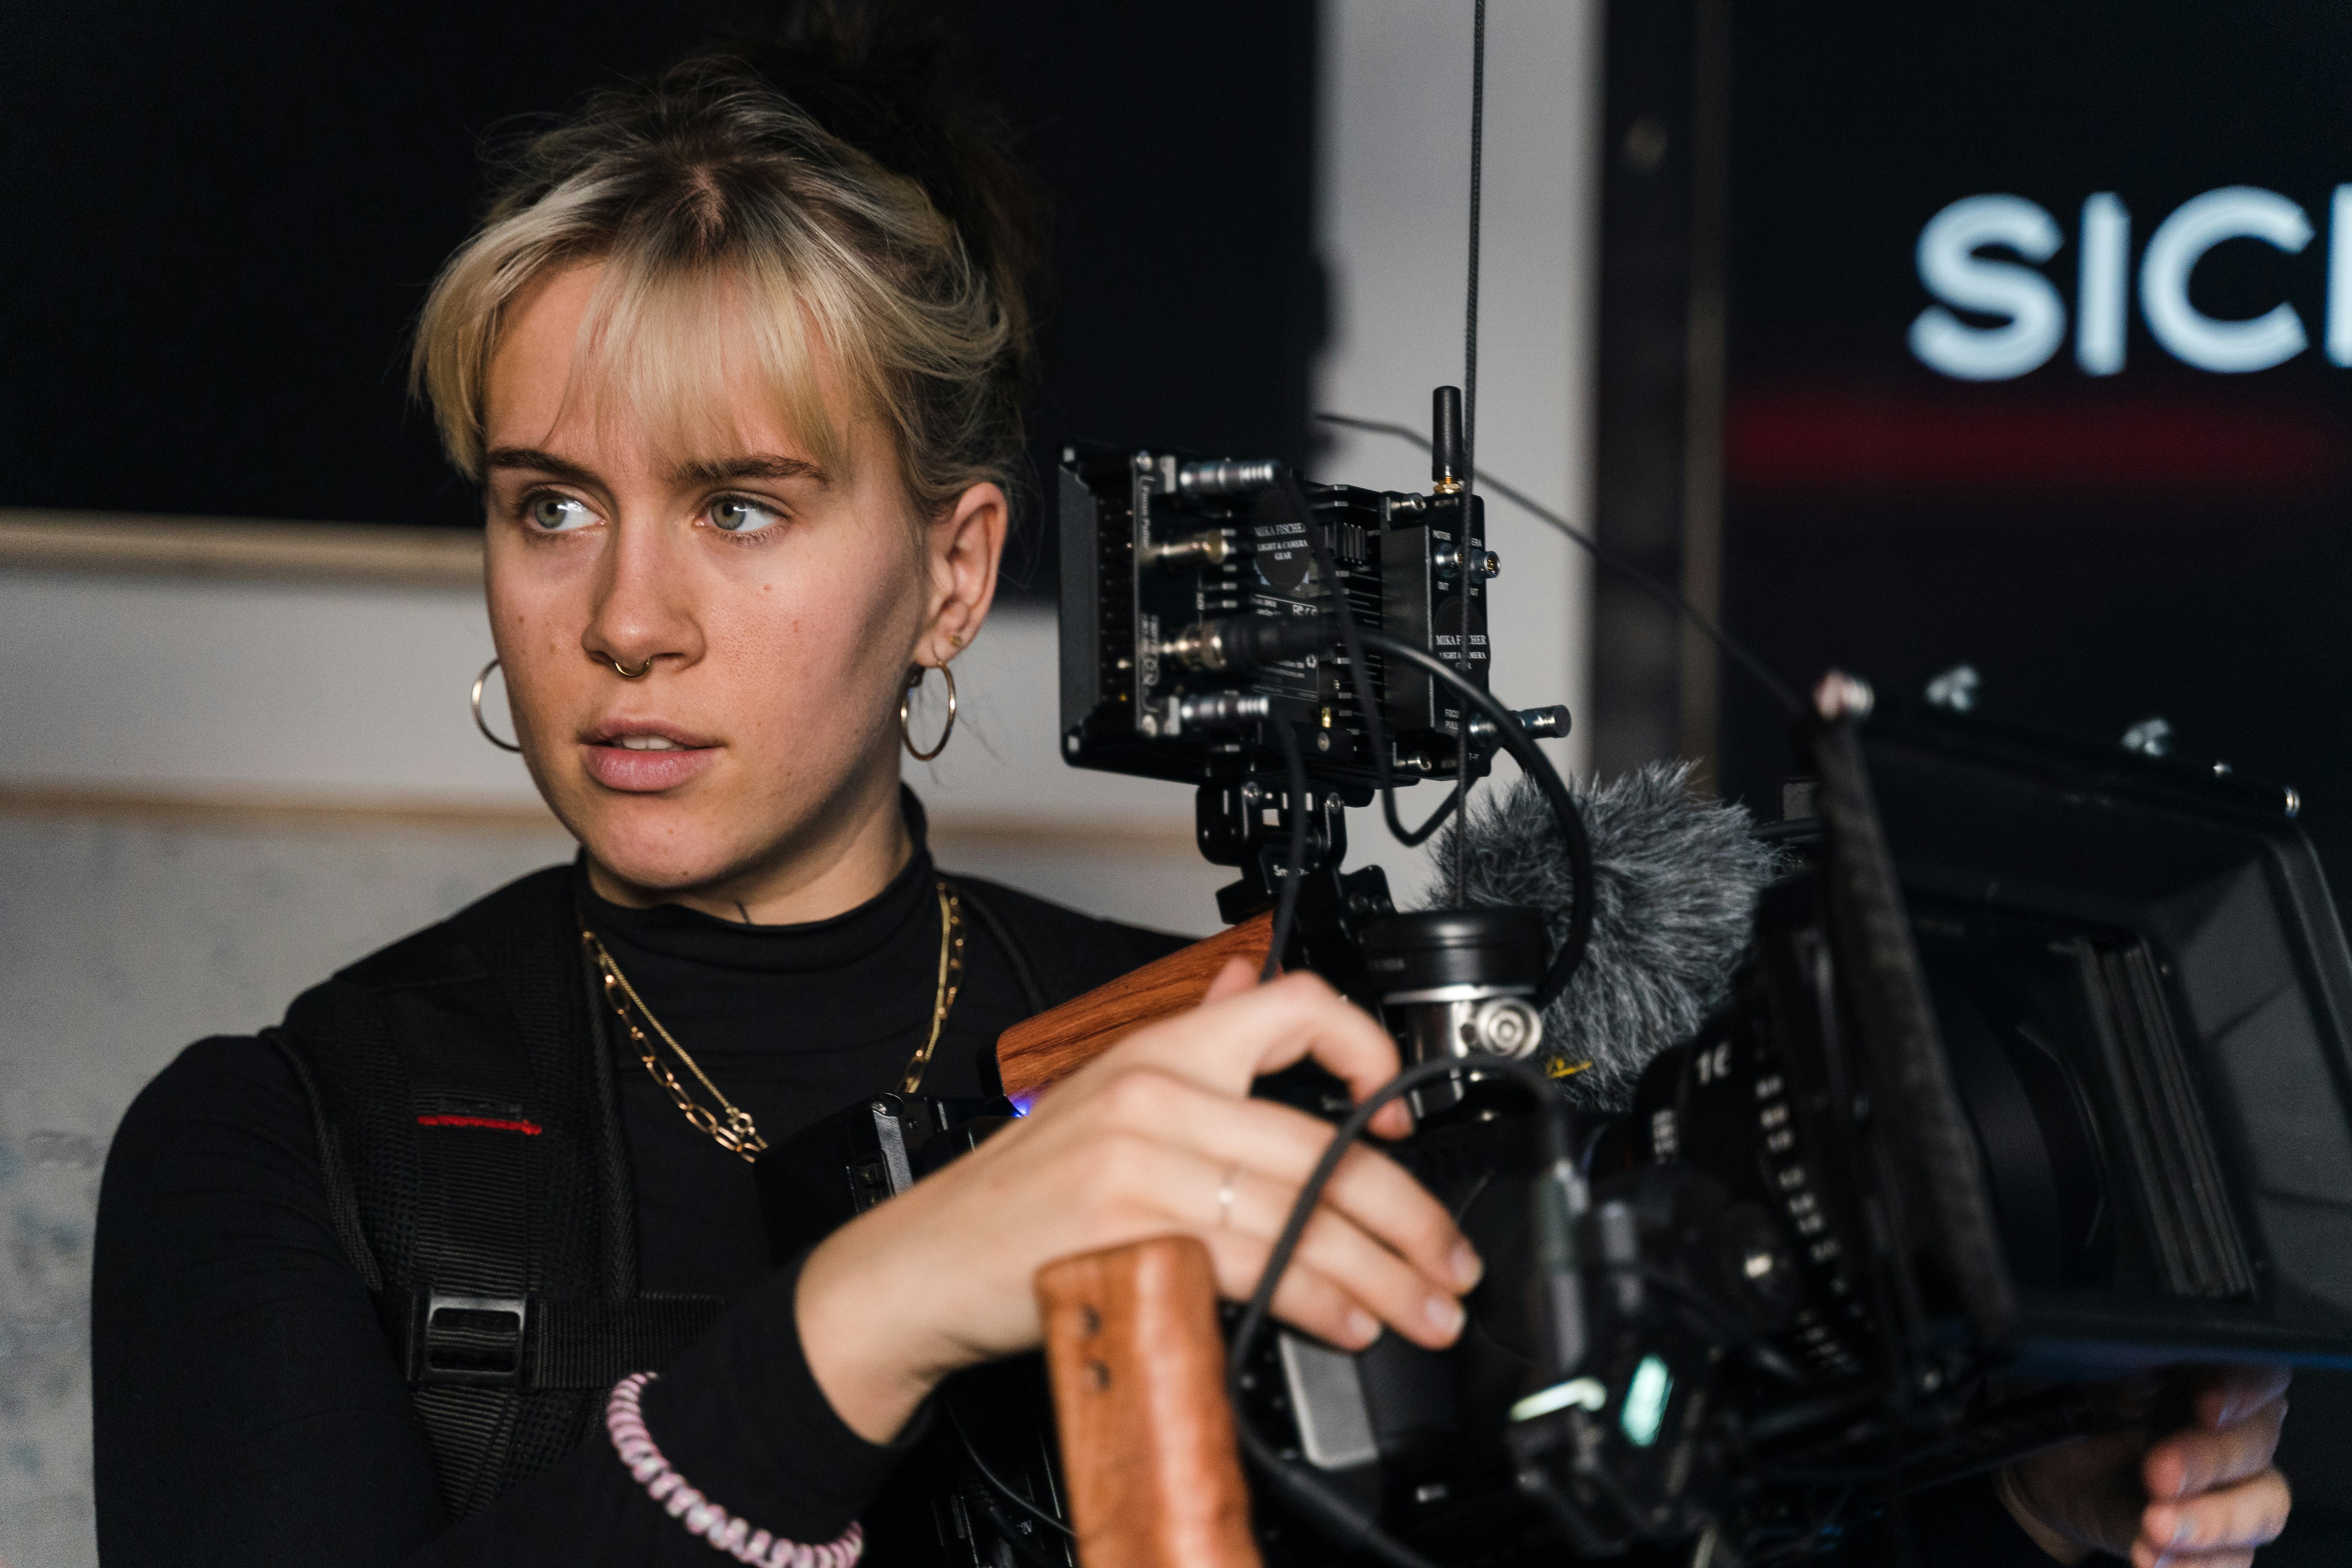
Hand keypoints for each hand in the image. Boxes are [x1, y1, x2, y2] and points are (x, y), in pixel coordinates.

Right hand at [795, 961, 1479, 1441]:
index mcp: (1162, 1052)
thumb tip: (1250, 986)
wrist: (924, 1263)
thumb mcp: (1108, 1091)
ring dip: (1383, 1275)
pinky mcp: (1130, 1238)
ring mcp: (1142, 1169)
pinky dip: (1314, 1302)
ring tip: (1422, 1311)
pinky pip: (1252, 1268)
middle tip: (1451, 1259)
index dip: (1369, 1052)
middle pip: (1323, 1148)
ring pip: (1300, 1216)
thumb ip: (1194, 1040)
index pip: (1292, 1007)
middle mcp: (1157, 1098)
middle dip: (1410, 1217)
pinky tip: (1347, 1322)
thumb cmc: (1021, 1192)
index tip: (1404, 1115)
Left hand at [1997, 1366, 2291, 1566]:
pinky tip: (2153, 1557)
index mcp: (2203, 1372)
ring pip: (2261, 1506)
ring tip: (2155, 1529)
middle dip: (2210, 1460)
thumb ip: (2115, 1371)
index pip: (2254, 1372)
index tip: (2207, 1406)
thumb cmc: (2067, 1403)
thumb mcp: (2073, 1375)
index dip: (2243, 1389)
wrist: (2044, 1467)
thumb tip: (2144, 1382)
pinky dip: (2195, 1563)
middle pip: (2257, 1440)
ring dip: (2209, 1522)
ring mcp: (2232, 1487)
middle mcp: (2231, 1427)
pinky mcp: (2218, 1539)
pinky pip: (2232, 1558)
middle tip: (2159, 1475)